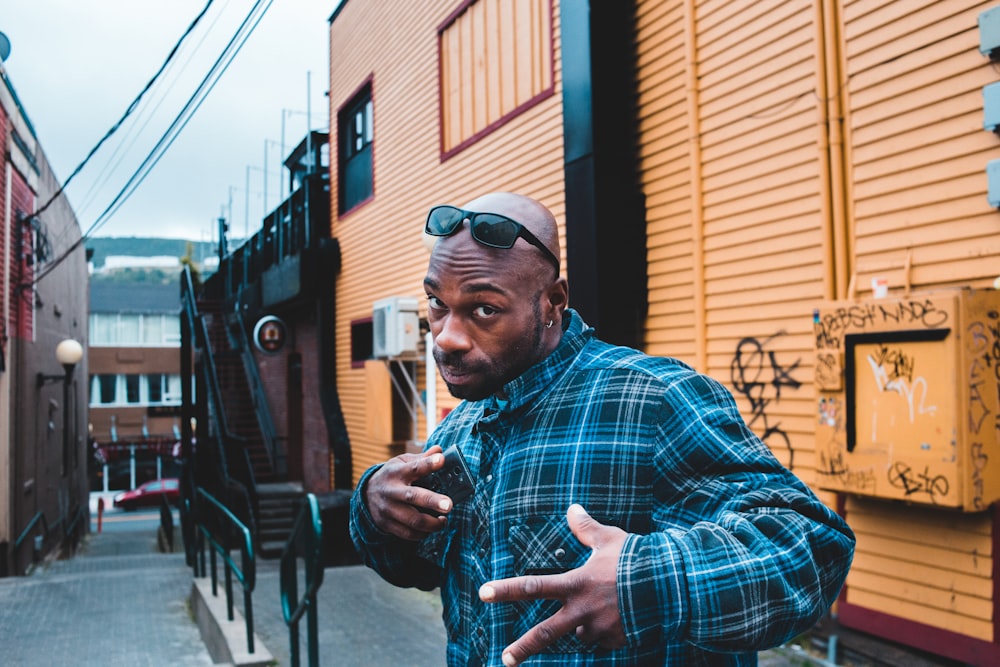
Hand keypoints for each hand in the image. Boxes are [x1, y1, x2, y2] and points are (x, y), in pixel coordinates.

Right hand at [364, 445, 452, 539]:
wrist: (367, 494)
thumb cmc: (392, 476)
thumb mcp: (402, 462)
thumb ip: (421, 459)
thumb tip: (439, 451)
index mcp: (396, 472)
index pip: (414, 467)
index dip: (428, 464)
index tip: (441, 460)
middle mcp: (391, 491)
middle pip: (413, 497)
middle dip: (432, 501)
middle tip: (449, 505)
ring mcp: (388, 509)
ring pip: (412, 520)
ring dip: (432, 523)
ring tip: (444, 520)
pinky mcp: (387, 524)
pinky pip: (408, 533)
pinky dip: (423, 533)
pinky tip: (431, 528)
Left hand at [479, 504, 627, 665]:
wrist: (671, 586)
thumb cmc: (638, 559)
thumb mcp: (609, 539)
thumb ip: (586, 528)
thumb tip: (572, 508)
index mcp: (576, 584)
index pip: (533, 586)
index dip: (507, 590)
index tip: (484, 593)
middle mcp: (583, 611)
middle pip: (546, 634)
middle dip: (523, 648)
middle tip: (505, 659)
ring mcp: (600, 630)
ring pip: (580, 633)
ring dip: (584, 624)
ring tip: (606, 605)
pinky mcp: (616, 641)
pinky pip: (604, 639)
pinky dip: (606, 630)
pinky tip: (621, 614)